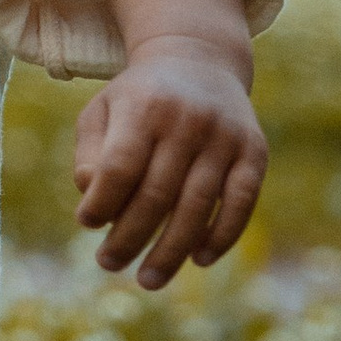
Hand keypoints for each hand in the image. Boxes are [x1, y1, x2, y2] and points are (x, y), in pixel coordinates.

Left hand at [73, 42, 265, 286]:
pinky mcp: (254, 151)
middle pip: (157, 194)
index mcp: (144, 107)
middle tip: (108, 264)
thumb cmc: (139, 98)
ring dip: (172, 251)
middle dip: (129, 237)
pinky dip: (221, 236)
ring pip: (197, 206)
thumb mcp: (103, 110)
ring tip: (148, 280)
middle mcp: (188, 121)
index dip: (101, 203)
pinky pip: (240, 203)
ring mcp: (225, 136)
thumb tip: (91, 197)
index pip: (120, 167)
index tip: (86, 225)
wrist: (199, 60)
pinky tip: (199, 259)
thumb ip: (90, 153)